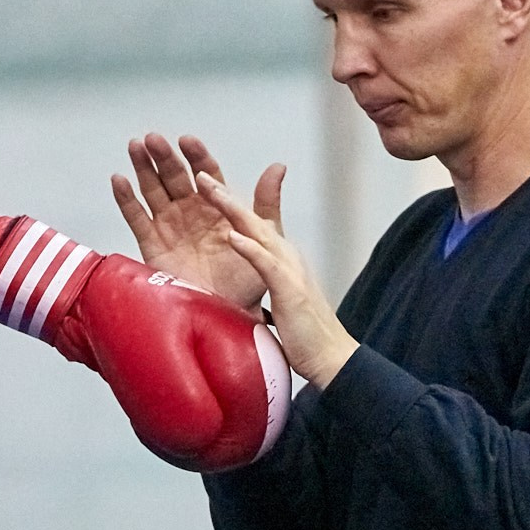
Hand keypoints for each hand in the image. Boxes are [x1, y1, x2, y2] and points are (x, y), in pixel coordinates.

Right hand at [111, 133, 285, 310]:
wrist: (230, 312)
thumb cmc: (248, 278)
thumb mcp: (264, 236)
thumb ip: (267, 201)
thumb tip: (278, 166)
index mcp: (216, 204)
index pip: (205, 172)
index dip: (196, 155)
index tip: (188, 141)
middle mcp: (190, 210)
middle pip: (174, 176)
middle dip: (164, 156)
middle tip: (155, 139)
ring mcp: (169, 225)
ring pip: (153, 189)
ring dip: (143, 168)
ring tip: (135, 146)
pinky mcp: (152, 244)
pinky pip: (136, 218)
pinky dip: (126, 199)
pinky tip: (119, 180)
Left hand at [195, 172, 357, 386]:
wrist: (331, 356)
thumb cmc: (303, 333)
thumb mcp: (277, 298)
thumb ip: (262, 282)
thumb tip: (242, 280)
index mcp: (280, 258)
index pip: (250, 225)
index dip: (227, 204)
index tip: (203, 185)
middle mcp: (286, 256)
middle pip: (250, 218)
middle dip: (223, 195)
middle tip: (198, 172)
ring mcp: (289, 270)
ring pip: (257, 231)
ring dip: (231, 209)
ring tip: (208, 188)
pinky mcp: (290, 290)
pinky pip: (266, 264)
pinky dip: (249, 248)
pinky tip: (231, 236)